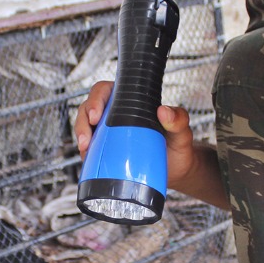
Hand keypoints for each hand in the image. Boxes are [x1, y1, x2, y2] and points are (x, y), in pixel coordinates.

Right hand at [74, 82, 227, 207]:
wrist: (177, 171)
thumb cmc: (179, 146)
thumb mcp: (183, 132)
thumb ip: (179, 119)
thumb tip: (164, 111)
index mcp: (131, 102)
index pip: (105, 91)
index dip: (95, 99)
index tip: (96, 116)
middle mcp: (116, 115)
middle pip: (88, 109)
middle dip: (82, 122)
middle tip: (86, 140)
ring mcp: (109, 133)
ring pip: (85, 128)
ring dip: (81, 138)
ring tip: (85, 150)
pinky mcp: (107, 151)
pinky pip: (90, 148)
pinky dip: (86, 154)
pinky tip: (88, 160)